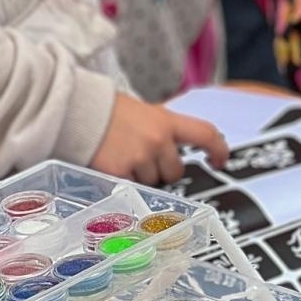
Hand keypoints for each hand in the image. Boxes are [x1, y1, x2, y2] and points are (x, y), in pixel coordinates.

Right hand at [89, 93, 227, 185]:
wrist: (79, 111)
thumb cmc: (113, 113)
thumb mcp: (147, 115)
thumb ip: (165, 131)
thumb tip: (179, 151)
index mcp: (168, 121)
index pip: (205, 134)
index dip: (218, 149)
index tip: (220, 161)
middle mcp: (158, 140)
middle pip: (175, 171)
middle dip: (163, 170)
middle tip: (143, 157)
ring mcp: (140, 158)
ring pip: (153, 183)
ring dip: (142, 177)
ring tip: (124, 157)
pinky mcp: (120, 173)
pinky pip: (132, 188)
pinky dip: (124, 182)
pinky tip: (113, 166)